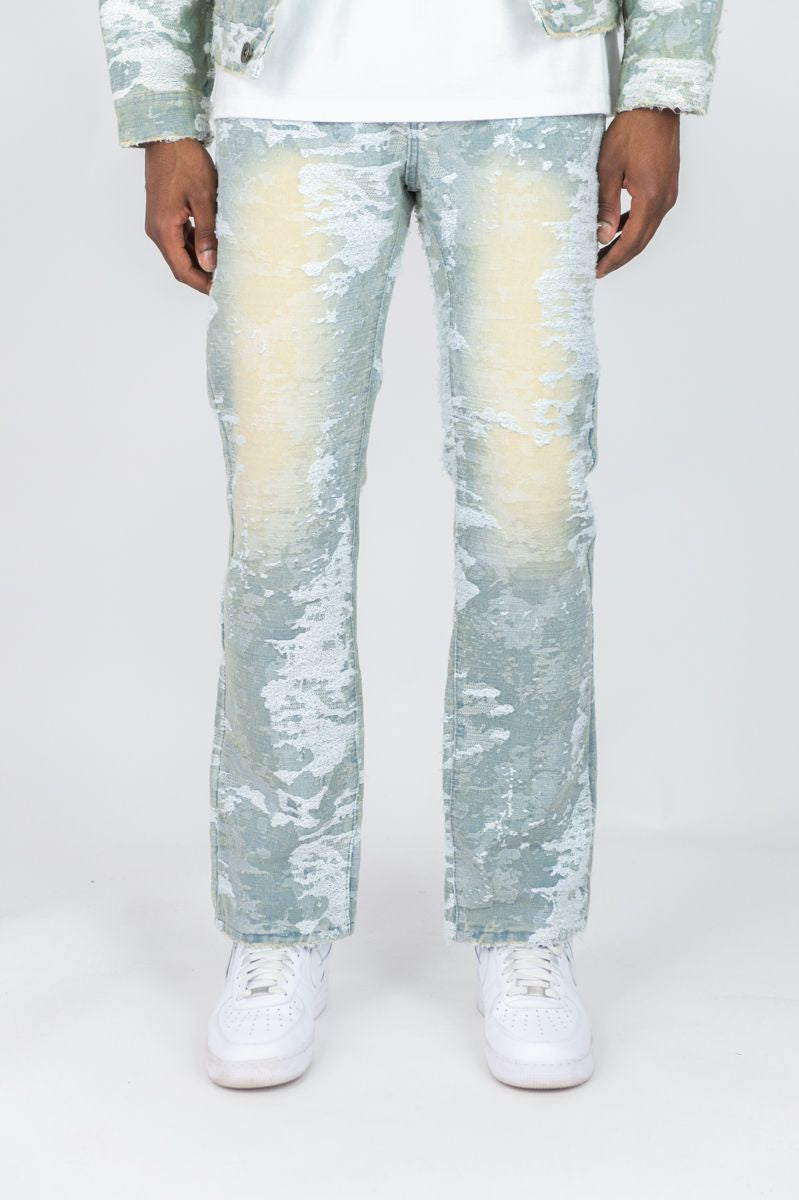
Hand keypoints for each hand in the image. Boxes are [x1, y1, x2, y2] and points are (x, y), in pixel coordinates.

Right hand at [144, 139, 217, 293]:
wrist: (168, 135)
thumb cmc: (185, 162)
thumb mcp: (203, 199)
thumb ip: (207, 233)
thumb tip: (210, 263)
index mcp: (164, 230)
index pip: (183, 270)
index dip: (202, 284)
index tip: (222, 290)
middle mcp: (157, 230)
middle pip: (180, 265)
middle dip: (202, 276)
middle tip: (227, 282)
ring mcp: (159, 223)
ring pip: (180, 253)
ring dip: (199, 262)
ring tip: (224, 265)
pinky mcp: (164, 215)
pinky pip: (179, 239)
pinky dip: (195, 246)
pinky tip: (213, 245)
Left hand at [596, 109, 679, 278]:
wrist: (656, 105)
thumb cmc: (631, 131)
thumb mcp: (608, 168)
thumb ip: (605, 205)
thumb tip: (603, 237)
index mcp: (650, 198)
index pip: (631, 241)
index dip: (613, 260)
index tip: (597, 271)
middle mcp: (664, 201)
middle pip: (641, 241)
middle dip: (618, 258)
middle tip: (597, 269)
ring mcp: (668, 194)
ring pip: (646, 230)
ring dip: (626, 244)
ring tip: (604, 254)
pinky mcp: (667, 187)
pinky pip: (649, 216)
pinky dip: (634, 227)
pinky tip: (617, 231)